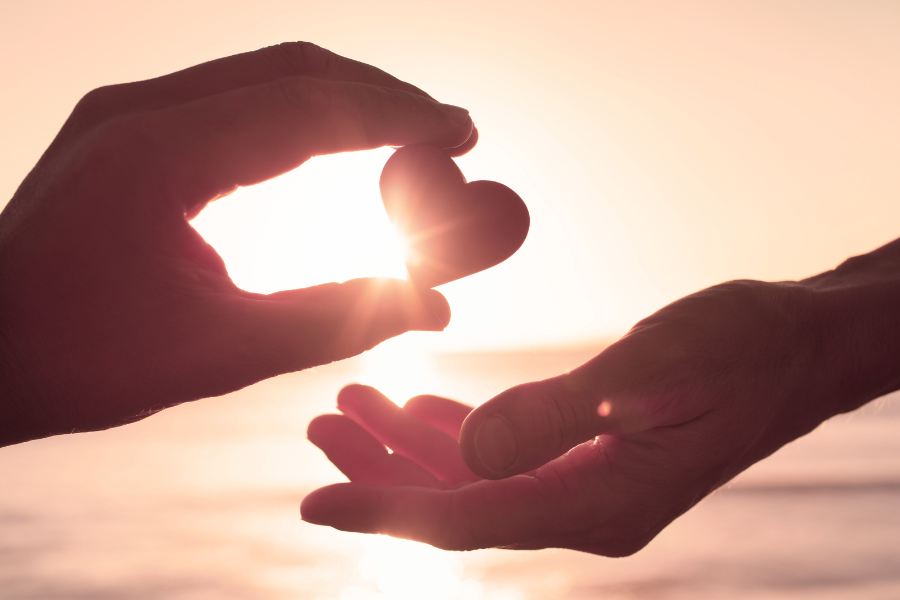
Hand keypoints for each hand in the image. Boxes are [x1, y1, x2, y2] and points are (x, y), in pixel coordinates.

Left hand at [0, 42, 473, 445]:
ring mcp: (127, 109)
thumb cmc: (79, 359)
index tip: (460, 130)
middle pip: (293, 70)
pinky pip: (232, 92)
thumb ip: (332, 321)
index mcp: (159, 155)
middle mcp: (139, 110)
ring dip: (344, 95)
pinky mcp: (126, 124)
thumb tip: (432, 306)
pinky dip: (299, 108)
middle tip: (448, 128)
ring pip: (264, 72)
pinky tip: (335, 135)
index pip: (308, 108)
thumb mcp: (217, 354)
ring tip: (409, 128)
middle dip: (382, 94)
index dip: (397, 115)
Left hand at [303, 270, 899, 554]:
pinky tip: (415, 409)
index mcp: (597, 504)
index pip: (466, 519)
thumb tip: (469, 457)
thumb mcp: (644, 376)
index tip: (313, 499)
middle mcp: (584, 508)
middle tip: (318, 424)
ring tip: (350, 404)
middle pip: (456, 502)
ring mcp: (585, 485)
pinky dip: (453, 434)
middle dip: (381, 469)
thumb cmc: (736, 351)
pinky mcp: (587, 456)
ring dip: (407, 444)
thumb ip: (553, 417)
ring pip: (473, 479)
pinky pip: (504, 458)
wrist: (795, 345)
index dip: (384, 509)